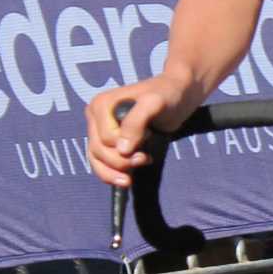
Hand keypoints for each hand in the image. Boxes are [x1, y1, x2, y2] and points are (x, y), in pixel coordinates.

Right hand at [84, 74, 190, 188]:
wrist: (177, 95)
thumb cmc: (166, 95)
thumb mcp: (154, 103)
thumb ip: (136, 123)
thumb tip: (122, 150)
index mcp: (101, 105)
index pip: (106, 140)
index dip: (126, 147)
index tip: (148, 137)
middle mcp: (95, 117)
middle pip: (98, 152)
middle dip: (121, 162)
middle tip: (145, 159)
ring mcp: (99, 130)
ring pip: (96, 160)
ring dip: (114, 172)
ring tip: (132, 177)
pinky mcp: (108, 141)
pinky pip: (101, 163)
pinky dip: (111, 174)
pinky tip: (127, 178)